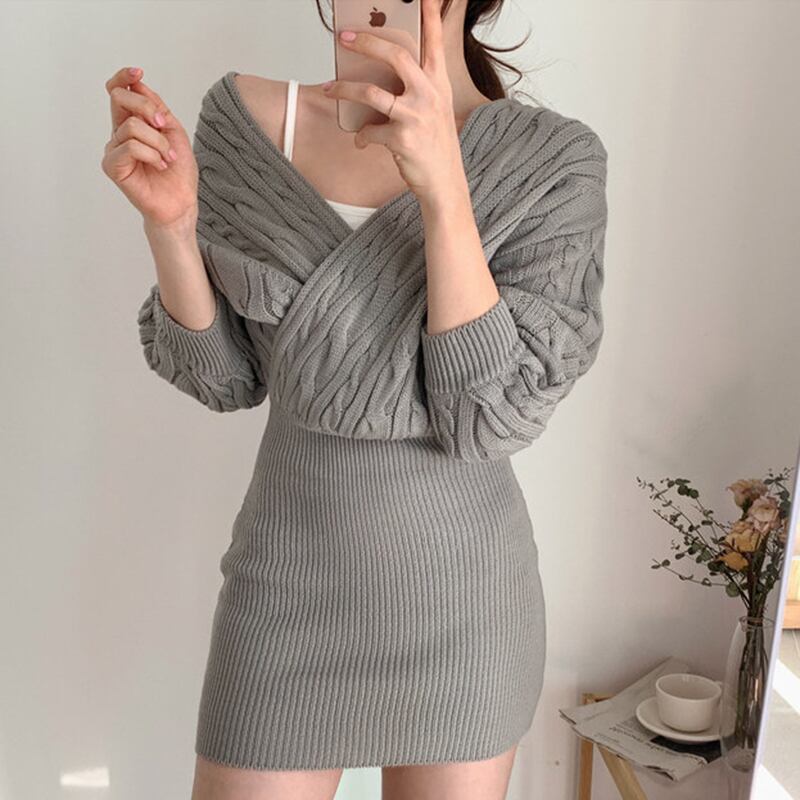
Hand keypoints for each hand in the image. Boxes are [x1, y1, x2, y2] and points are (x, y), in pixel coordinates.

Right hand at [100, 66, 198, 230]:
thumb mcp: (174, 132)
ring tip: (168, 158)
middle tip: (165, 126)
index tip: (138, 72)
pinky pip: (130, 146)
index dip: (124, 77)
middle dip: (147, 107)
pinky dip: (151, 154)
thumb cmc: (178, 172)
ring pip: (132, 126)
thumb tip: (138, 83)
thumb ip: (156, 108)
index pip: (118, 91)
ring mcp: (113, 149)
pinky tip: (160, 165)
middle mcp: (118, 133)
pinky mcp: (112, 166)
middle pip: (120, 98)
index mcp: (132, 123)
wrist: (181, 202)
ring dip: (159, 142)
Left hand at [322, 0, 465, 203]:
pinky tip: (362, 141)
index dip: (429, 17)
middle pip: (395, 55)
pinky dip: (362, 137)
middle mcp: (430, 95)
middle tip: (344, 38)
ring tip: (329, 88)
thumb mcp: (435, 109)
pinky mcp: (402, 138)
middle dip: (366, 42)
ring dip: (344, 89)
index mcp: (439, 84)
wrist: (444, 182)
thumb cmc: (435, 144)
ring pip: (371, 92)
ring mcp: (416, 116)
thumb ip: (417, 87)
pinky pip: (370, 130)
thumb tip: (380, 72)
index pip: (434, 42)